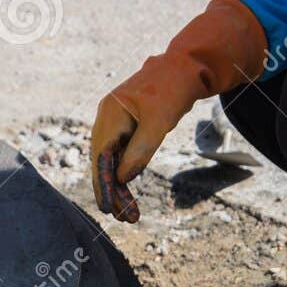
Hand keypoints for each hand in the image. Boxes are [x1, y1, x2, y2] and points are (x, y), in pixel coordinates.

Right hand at [90, 0, 266, 222]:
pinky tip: (128, 192)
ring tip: (129, 213)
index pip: (102, 156)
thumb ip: (140, 150)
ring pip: (111, 161)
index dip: (103, 183)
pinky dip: (125, 173)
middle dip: (112, 191)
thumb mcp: (159, 122)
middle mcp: (107, 117)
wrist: (184, 68)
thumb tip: (123, 179)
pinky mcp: (125, 127)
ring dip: (119, 186)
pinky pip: (120, 155)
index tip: (108, 208)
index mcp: (110, 113)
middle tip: (125, 218)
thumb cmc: (172, 90)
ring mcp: (114, 122)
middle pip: (103, 162)